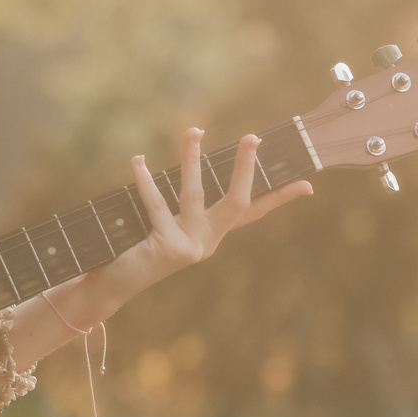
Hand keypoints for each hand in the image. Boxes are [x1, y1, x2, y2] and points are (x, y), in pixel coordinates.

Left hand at [73, 127, 311, 315]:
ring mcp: (189, 247)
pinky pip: (156, 206)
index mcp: (210, 236)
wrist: (110, 285)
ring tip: (193, 131)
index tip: (308, 184)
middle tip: (254, 137)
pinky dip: (146, 181)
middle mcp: (206, 243)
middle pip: (235, 202)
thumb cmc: (134, 250)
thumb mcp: (161, 225)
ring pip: (194, 195)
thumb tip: (166, 164)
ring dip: (192, 160)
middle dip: (245, 169)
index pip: (251, 213)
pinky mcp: (168, 248)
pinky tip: (138, 161)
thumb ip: (173, 204)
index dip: (278, 198)